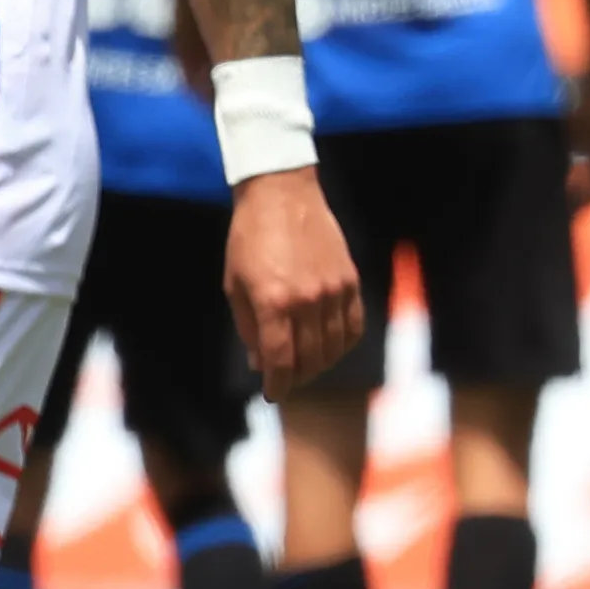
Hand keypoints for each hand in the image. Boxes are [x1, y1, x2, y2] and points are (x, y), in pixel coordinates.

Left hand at [223, 170, 365, 397]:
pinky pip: (354, 327)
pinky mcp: (350, 281)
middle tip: (286, 378)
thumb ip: (248, 327)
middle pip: (310, 360)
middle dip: (296, 377)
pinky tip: (330, 347)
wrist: (282, 195)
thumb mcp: (235, 285)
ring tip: (306, 364)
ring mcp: (333, 291)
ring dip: (320, 364)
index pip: (281, 361)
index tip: (273, 393)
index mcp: (274, 302)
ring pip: (335, 348)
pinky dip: (343, 344)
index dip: (277, 385)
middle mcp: (307, 300)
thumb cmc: (249, 238)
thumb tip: (259, 362)